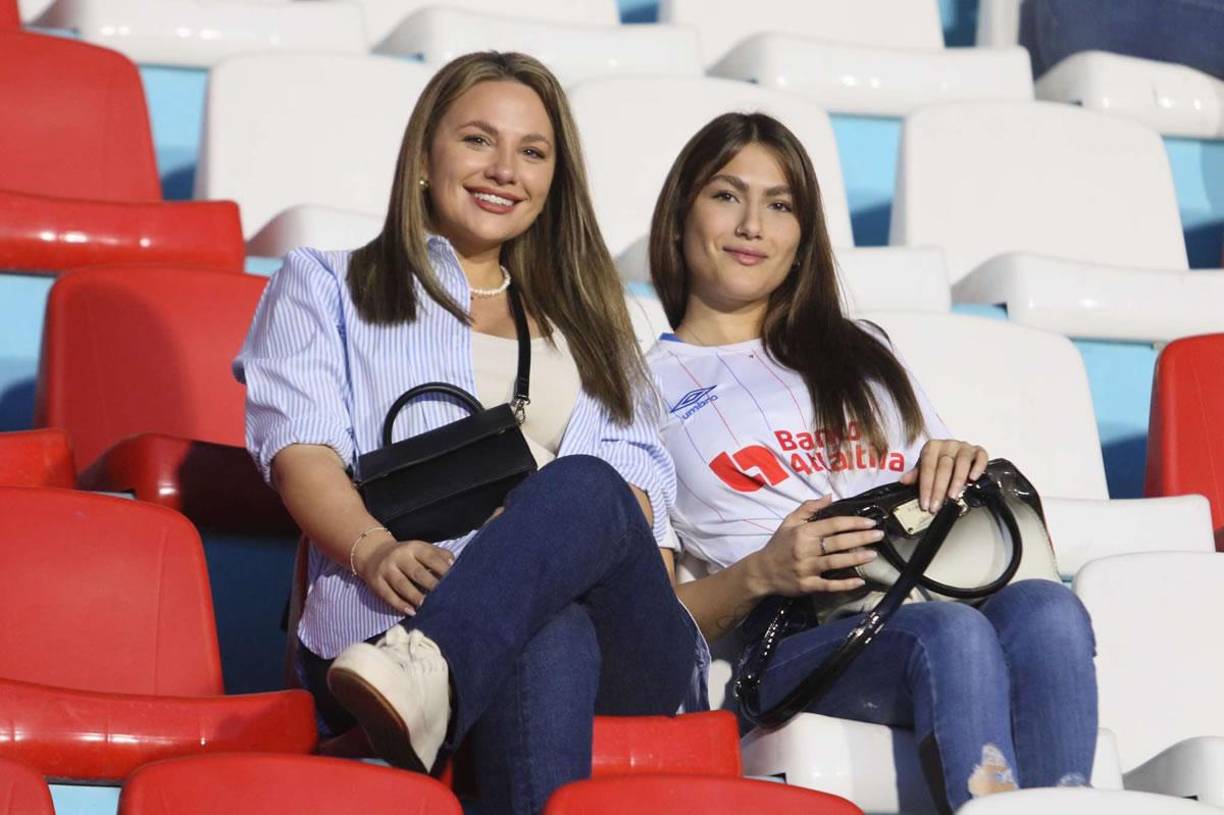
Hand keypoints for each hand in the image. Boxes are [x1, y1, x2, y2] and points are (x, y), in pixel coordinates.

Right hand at [356, 535, 454, 615]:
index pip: (430, 557)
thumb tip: (455, 565)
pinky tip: (411, 612)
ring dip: (415, 596)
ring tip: (426, 605)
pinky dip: (400, 604)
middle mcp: (399, 557)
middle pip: (416, 572)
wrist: (372, 552)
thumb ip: (438, 555)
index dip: (442, 568)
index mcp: (414, 547)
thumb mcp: (421, 549)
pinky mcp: (376, 582)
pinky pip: (388, 595)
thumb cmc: (406, 554)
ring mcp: (386, 569)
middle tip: (443, 597)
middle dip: (430, 584)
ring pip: (402, 584)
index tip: (455, 580)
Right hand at [746, 496, 883, 596]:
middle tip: (879, 535)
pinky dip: (844, 584)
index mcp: (803, 532)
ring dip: (856, 558)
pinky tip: (859, 581)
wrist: (761, 572)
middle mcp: (806, 550)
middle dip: (860, 538)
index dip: (853, 523)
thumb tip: (830, 496)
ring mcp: (807, 569)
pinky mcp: (807, 585)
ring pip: (836, 562)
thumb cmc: (779, 545)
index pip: (833, 525)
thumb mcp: (789, 522)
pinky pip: (829, 585)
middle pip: (838, 543)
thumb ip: (809, 508)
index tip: (870, 522)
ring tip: (873, 554)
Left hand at [899, 439, 987, 513]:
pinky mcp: (978, 450)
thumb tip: (904, 481)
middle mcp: (948, 444)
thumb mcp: (925, 467)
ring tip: (953, 496)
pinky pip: (980, 457)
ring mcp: (964, 447)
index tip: (925, 503)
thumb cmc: (939, 460)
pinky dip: (978, 468)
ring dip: (957, 481)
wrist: (956, 452)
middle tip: (937, 505)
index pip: (927, 468)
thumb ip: (916, 474)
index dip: (926, 487)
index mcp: (932, 447)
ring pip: (961, 463)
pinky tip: (973, 479)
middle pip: (944, 467)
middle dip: (939, 489)